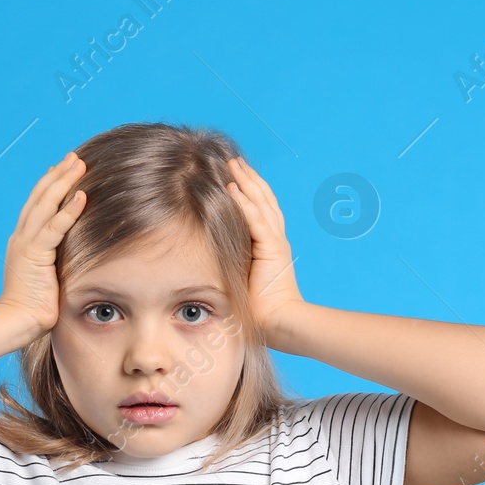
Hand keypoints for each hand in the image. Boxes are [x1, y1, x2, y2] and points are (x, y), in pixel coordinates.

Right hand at [0, 152, 86, 334]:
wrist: (17, 322)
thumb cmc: (33, 307)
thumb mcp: (45, 276)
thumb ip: (54, 261)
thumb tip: (71, 257)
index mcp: (22, 242)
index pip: (36, 206)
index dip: (49, 185)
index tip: (62, 169)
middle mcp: (21, 237)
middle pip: (40, 197)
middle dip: (58, 175)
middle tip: (74, 157)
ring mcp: (25, 244)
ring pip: (45, 205)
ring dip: (63, 182)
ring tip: (80, 164)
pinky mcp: (34, 254)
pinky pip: (54, 227)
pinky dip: (68, 210)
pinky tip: (81, 195)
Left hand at [226, 156, 304, 339]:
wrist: (279, 323)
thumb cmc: (259, 311)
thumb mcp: (241, 279)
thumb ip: (231, 264)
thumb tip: (205, 260)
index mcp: (270, 246)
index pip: (261, 211)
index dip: (250, 192)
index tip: (235, 177)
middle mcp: (275, 240)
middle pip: (264, 200)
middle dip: (249, 178)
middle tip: (234, 161)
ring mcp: (275, 242)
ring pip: (261, 203)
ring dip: (246, 182)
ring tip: (233, 165)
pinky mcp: (271, 248)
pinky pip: (256, 220)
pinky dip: (245, 202)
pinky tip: (233, 188)